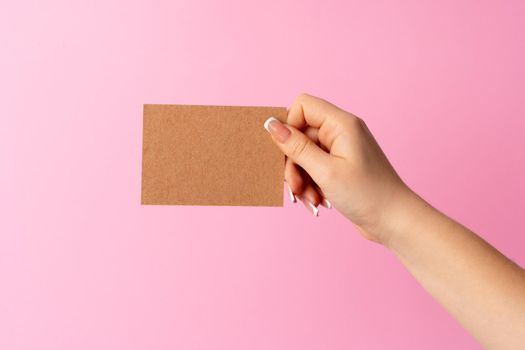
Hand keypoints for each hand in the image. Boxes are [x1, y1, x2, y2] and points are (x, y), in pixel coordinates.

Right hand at [264, 93, 411, 243]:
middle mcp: (341, 131)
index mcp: (342, 124)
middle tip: (296, 186)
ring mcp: (341, 149)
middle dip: (293, 162)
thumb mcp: (325, 171)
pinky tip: (316, 200)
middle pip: (300, 134)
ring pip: (304, 154)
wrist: (393, 220)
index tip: (288, 154)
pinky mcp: (340, 165)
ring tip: (309, 198)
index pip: (302, 106)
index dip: (289, 127)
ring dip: (301, 177)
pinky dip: (310, 183)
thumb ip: (296, 147)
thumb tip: (271, 124)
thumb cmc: (367, 194)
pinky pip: (313, 167)